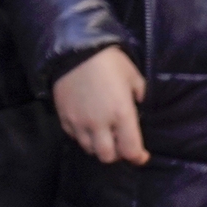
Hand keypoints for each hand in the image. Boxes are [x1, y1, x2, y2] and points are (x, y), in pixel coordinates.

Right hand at [53, 46, 149, 163]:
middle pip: (108, 157)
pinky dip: (83, 136)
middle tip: (120, 143)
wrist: (75, 49)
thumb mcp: (134, 76)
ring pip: (89, 149)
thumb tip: (138, 106)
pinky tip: (87, 126)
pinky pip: (74, 137)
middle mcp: (100, 124)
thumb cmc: (110, 61)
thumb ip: (139, 96)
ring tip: (102, 136)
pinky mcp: (64, 118)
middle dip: (117, 154)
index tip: (142, 155)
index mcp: (122, 114)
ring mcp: (79, 122)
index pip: (131, 150)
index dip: (138, 157)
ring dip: (99, 146)